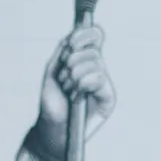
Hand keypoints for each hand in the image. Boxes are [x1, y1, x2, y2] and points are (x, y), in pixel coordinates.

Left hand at [33, 24, 116, 160]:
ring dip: (74, 75)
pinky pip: (99, 78)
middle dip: (71, 60)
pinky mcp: (109, 97)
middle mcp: (97, 69)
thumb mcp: (52, 71)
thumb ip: (63, 50)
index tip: (70, 43)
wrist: (53, 128)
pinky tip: (77, 96)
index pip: (94, 37)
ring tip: (68, 89)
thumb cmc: (52, 102)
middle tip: (63, 77)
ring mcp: (104, 83)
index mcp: (84, 60)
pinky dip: (83, 84)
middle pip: (93, 49)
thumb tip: (76, 31)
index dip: (84, 35)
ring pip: (95, 62)